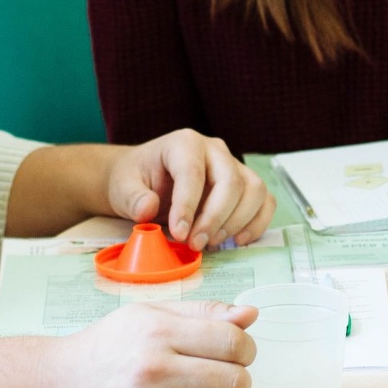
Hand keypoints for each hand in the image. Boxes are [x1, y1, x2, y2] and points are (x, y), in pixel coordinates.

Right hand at [46, 301, 257, 387]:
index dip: (246, 347)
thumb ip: (203, 312)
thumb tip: (249, 314)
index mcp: (159, 331)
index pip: (232, 342)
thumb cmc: (109, 345)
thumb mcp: (151, 314)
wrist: (62, 384)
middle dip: (239, 377)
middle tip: (227, 372)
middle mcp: (155, 369)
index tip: (240, 349)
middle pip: (235, 381)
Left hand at [107, 129, 275, 249]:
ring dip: (236, 222)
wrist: (144, 178)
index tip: (178, 234)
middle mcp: (214, 150)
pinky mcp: (244, 185)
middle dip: (215, 218)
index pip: (193, 172)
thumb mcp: (123, 187)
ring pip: (254, 190)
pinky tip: (237, 240)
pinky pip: (264, 201)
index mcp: (184, 143)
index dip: (188, 206)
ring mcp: (233, 165)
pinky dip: (257, 223)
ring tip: (210, 243)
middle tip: (195, 244)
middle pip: (231, 181)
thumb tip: (148, 209)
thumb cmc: (136, 180)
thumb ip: (133, 198)